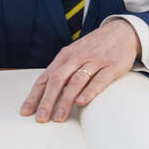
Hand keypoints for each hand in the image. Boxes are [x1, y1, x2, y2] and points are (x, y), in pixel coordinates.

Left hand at [20, 18, 140, 122]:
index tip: (27, 111)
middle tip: (41, 118)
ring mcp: (94, 62)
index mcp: (65, 56)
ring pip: (76, 81)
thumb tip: (45, 92)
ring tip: (59, 117)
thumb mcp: (75, 54)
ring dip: (66, 100)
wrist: (122, 31)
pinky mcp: (111, 67)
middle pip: (57, 80)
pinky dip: (90, 91)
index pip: (45, 78)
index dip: (35, 95)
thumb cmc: (95, 46)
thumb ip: (63, 71)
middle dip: (47, 100)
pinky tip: (82, 102)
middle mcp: (77, 58)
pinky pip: (99, 80)